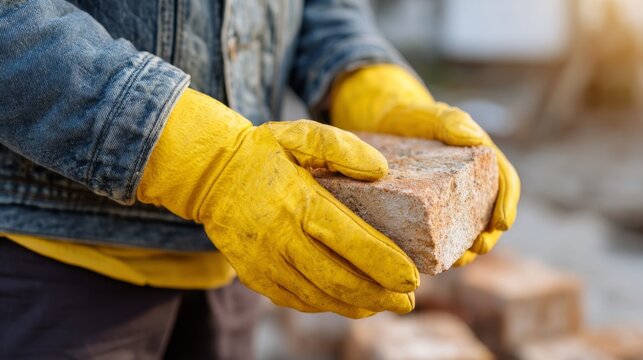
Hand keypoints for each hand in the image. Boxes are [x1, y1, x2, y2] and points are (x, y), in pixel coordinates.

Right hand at [137, 89, 418, 317]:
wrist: (208, 174)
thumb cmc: (262, 152)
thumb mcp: (300, 134)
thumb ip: (341, 147)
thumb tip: (381, 169)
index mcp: (298, 202)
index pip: (350, 241)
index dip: (383, 263)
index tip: (412, 277)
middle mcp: (281, 238)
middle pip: (338, 279)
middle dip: (379, 295)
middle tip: (408, 301)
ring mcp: (265, 261)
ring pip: (318, 296)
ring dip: (356, 306)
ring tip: (385, 305)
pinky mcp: (255, 275)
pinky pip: (295, 300)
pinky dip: (326, 306)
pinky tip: (347, 303)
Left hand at [330, 64, 519, 265]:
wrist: (381, 124)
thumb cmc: (411, 118)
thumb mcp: (429, 114)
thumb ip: (450, 121)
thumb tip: (473, 137)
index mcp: (479, 160)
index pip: (504, 182)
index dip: (507, 203)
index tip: (502, 222)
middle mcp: (468, 184)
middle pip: (488, 215)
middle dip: (488, 236)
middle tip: (476, 249)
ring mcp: (447, 201)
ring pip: (464, 230)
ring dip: (465, 249)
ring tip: (455, 261)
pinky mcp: (424, 213)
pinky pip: (436, 235)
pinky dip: (438, 249)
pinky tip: (427, 260)